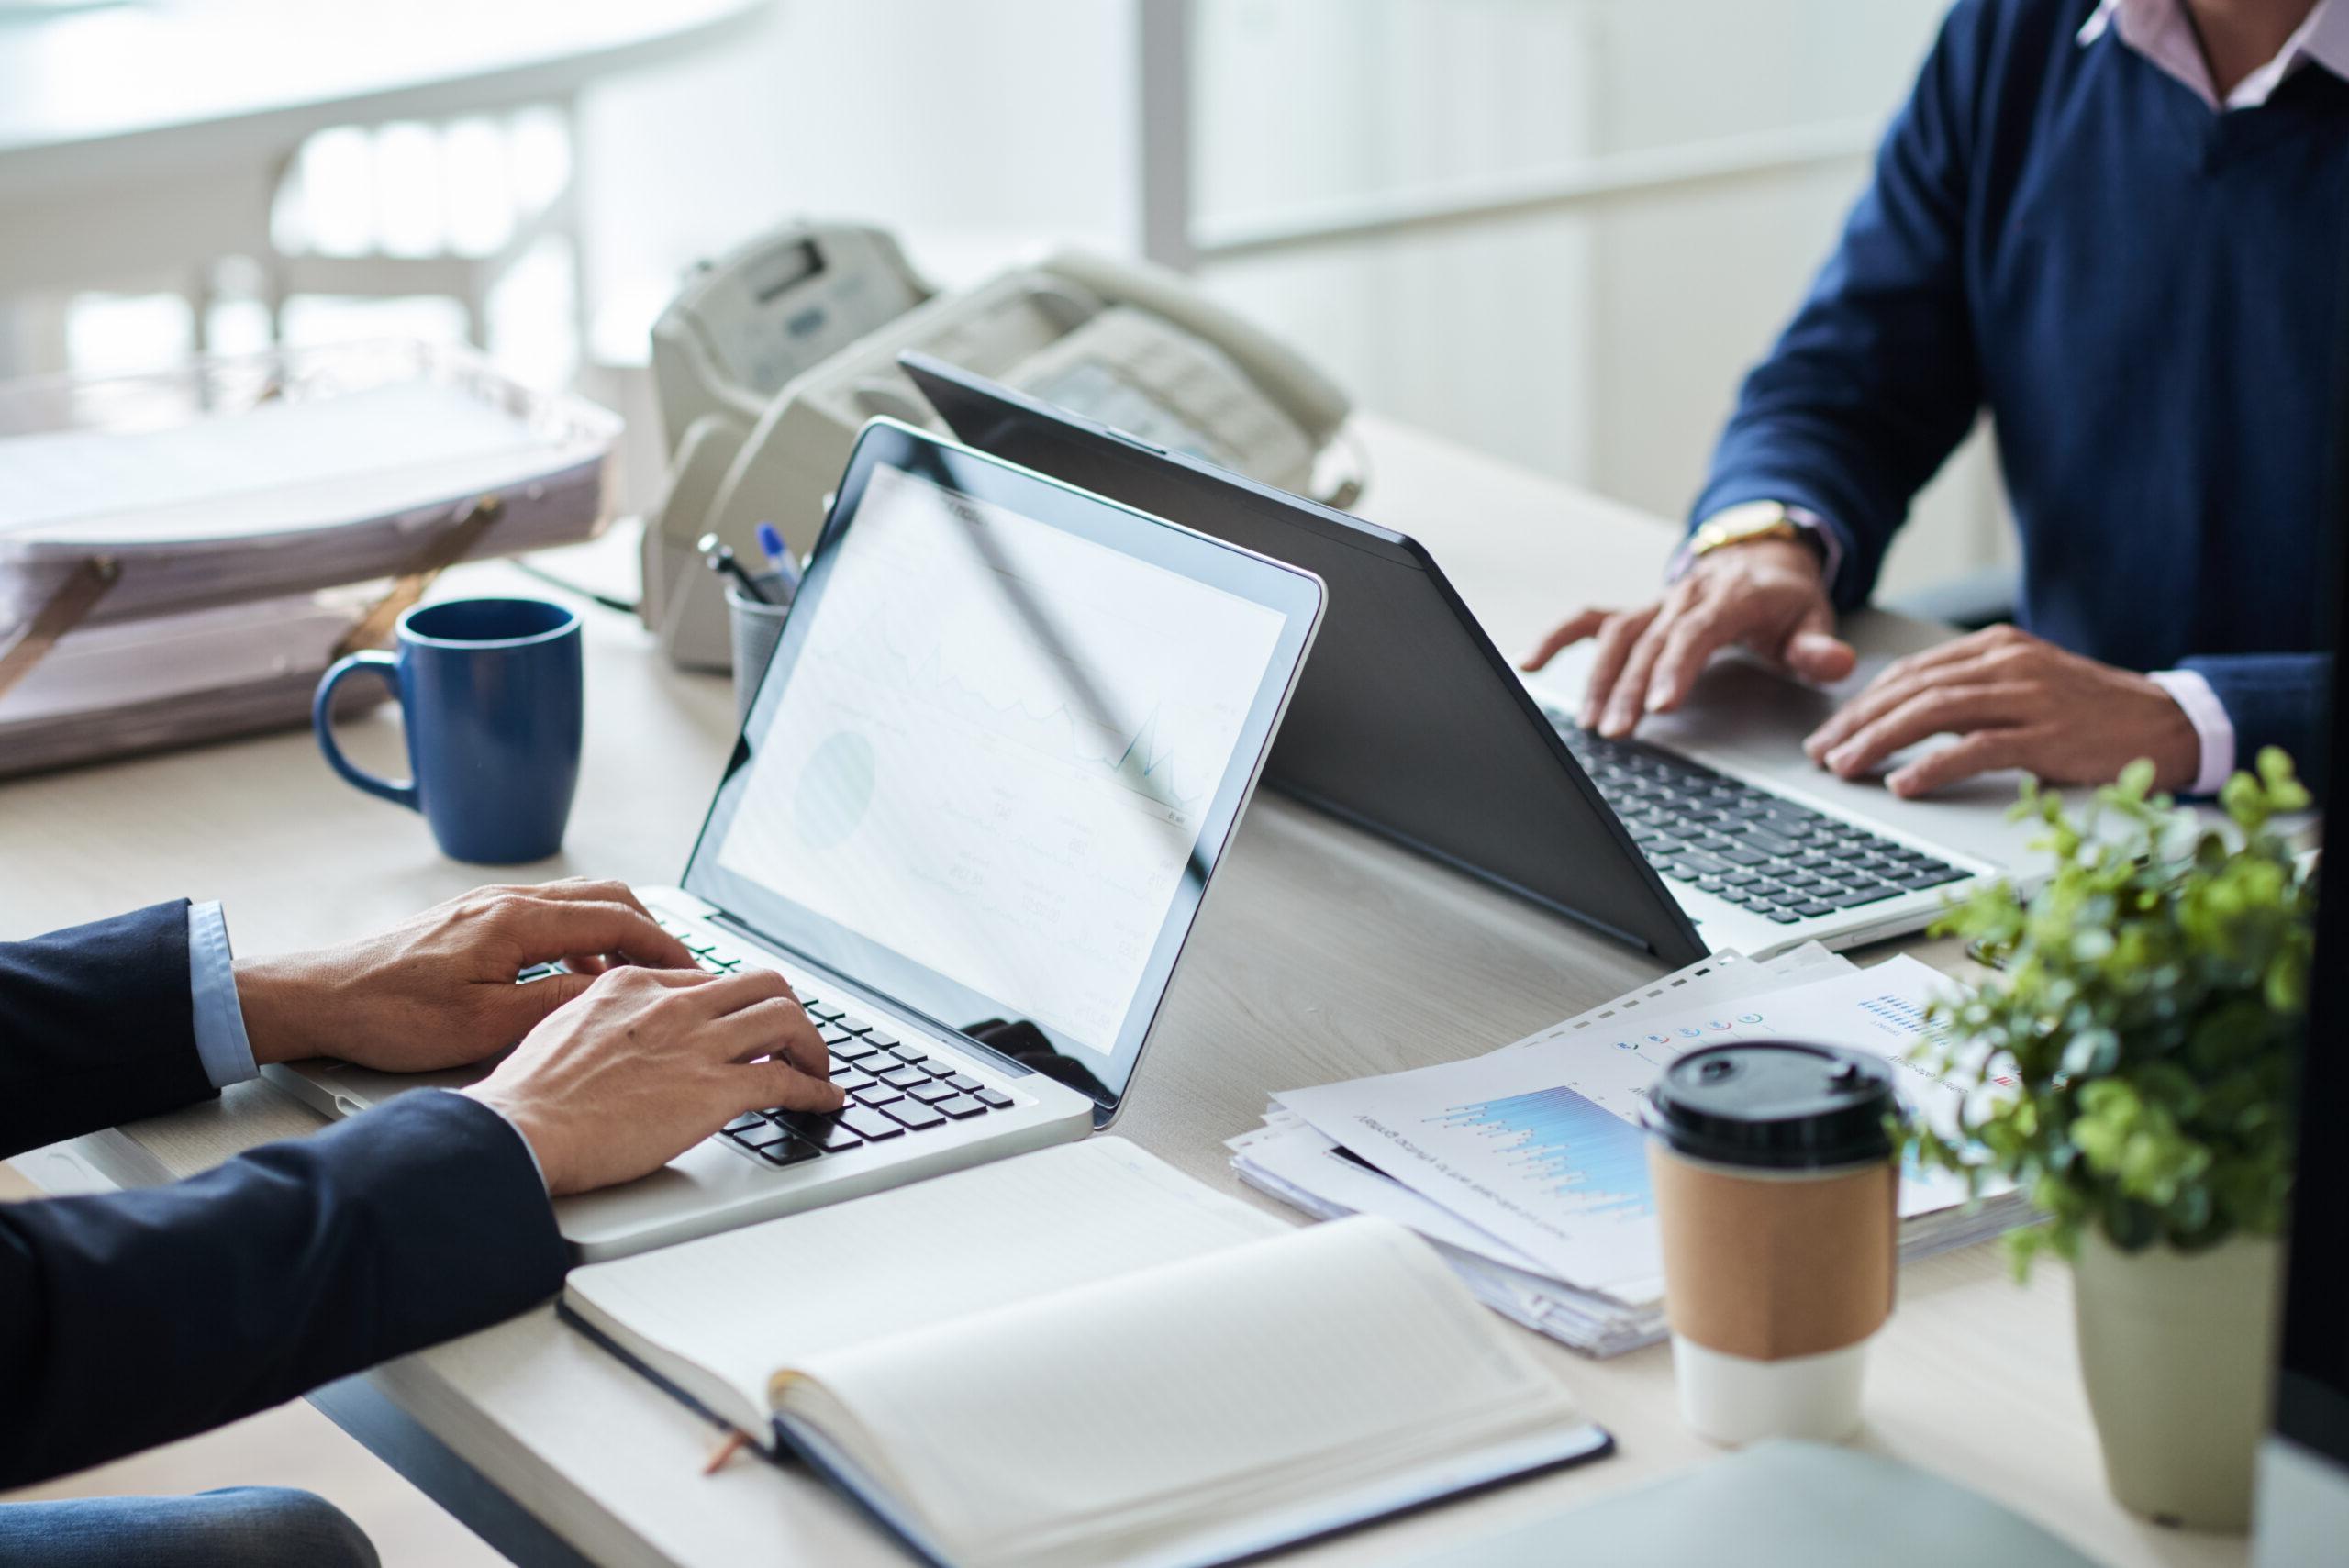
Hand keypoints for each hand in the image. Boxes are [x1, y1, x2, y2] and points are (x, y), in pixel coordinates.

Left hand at [233, 879, 696, 1072]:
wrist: (318, 997)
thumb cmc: (388, 1015)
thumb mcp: (483, 1025)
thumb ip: (555, 1004)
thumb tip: (610, 994)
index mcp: (517, 920)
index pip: (617, 920)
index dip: (666, 947)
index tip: (695, 973)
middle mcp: (507, 901)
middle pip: (606, 897)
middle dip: (652, 931)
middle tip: (680, 971)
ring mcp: (488, 906)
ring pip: (578, 904)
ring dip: (616, 935)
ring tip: (636, 981)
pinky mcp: (473, 921)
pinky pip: (547, 917)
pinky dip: (580, 941)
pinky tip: (575, 982)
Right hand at [461, 966, 843, 1194]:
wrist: (522, 1128)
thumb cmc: (530, 1095)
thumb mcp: (564, 1028)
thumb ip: (605, 1020)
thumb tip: (622, 1037)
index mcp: (633, 984)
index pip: (709, 980)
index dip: (736, 1005)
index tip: (746, 1024)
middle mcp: (673, 1004)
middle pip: (762, 985)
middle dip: (789, 1011)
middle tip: (795, 1040)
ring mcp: (697, 1044)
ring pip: (787, 1019)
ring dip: (813, 1046)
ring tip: (818, 1068)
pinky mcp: (715, 1090)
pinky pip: (786, 1081)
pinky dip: (816, 1090)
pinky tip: (824, 1100)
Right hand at [1519, 538, 1854, 737]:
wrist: (1760, 558)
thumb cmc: (1783, 599)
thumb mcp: (1813, 618)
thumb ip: (1818, 646)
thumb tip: (1834, 663)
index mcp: (1730, 597)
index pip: (1696, 631)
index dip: (1677, 666)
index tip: (1663, 704)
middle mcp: (1684, 597)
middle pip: (1649, 641)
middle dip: (1630, 688)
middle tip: (1619, 731)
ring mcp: (1655, 603)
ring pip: (1617, 636)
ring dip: (1599, 679)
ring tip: (1591, 723)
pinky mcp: (1636, 612)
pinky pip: (1589, 620)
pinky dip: (1557, 638)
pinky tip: (1529, 662)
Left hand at [1802, 626, 2199, 797]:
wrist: (2170, 723)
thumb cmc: (2091, 713)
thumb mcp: (2025, 686)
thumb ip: (1970, 691)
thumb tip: (1899, 716)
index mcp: (1997, 648)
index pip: (1911, 672)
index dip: (1863, 703)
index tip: (1830, 731)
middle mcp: (2008, 665)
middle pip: (1911, 690)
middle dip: (1857, 722)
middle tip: (1821, 752)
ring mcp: (2029, 698)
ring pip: (1932, 713)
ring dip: (1879, 742)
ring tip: (1845, 767)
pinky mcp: (2048, 737)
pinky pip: (1976, 748)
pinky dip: (1932, 766)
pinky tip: (1902, 784)